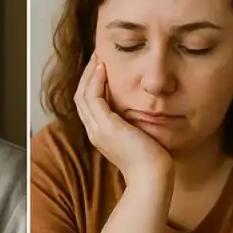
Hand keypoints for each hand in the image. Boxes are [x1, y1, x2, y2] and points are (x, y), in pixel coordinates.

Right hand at [74, 53, 171, 184]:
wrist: (152, 177)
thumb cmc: (152, 160)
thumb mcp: (140, 136)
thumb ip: (135, 123)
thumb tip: (143, 109)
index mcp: (101, 134)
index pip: (88, 104)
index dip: (91, 84)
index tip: (101, 67)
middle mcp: (94, 131)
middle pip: (81, 97)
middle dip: (87, 75)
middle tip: (96, 56)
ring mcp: (97, 129)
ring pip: (83, 95)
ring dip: (89, 73)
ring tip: (97, 57)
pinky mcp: (106, 127)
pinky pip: (93, 98)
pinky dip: (96, 81)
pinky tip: (104, 69)